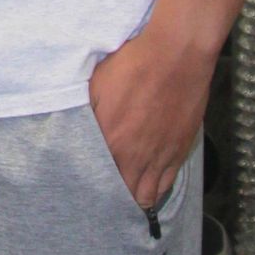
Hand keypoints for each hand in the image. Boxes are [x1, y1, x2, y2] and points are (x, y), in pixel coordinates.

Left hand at [88, 22, 215, 211]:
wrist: (176, 54)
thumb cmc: (134, 64)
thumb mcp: (97, 86)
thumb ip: (87, 116)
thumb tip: (75, 131)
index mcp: (112, 141)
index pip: (98, 180)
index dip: (92, 188)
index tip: (87, 189)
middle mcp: (136, 156)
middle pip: (124, 194)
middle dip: (113, 199)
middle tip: (106, 197)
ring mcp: (161, 156)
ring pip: (148, 195)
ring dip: (136, 198)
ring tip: (128, 197)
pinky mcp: (180, 150)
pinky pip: (168, 183)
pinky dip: (158, 190)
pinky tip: (150, 186)